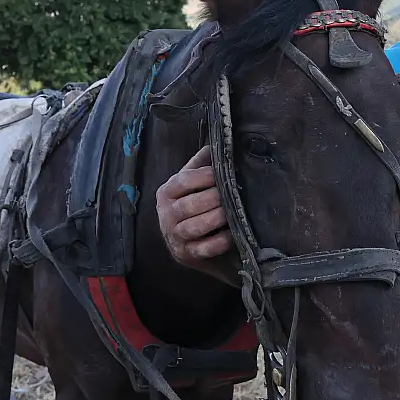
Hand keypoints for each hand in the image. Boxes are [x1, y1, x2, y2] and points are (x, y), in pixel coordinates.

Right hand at [154, 145, 235, 270]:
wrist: (188, 244)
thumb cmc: (193, 207)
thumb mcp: (192, 184)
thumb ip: (201, 164)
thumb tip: (216, 144)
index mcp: (166, 192)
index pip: (183, 181)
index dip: (204, 176)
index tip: (224, 173)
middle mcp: (166, 215)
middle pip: (189, 205)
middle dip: (214, 199)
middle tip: (232, 193)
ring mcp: (174, 237)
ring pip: (194, 227)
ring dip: (215, 219)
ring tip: (231, 212)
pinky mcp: (186, 255)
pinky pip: (203, 249)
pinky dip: (218, 242)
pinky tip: (231, 234)